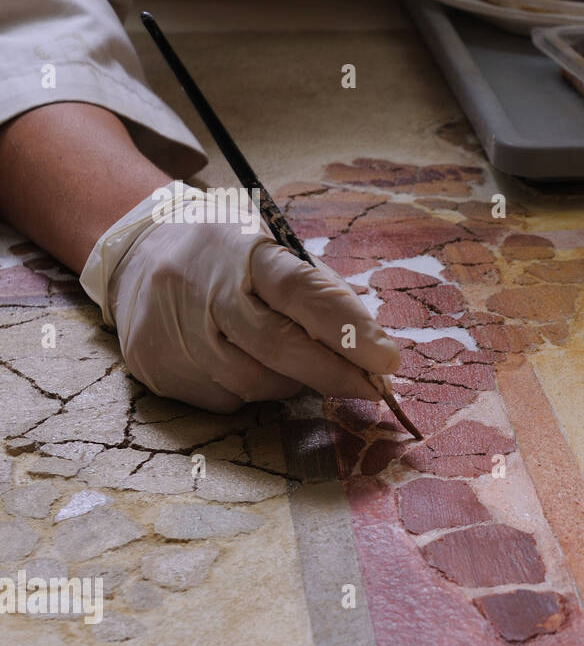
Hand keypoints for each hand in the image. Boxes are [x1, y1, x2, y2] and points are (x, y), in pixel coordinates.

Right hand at [83, 186, 399, 412]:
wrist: (133, 256)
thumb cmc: (226, 254)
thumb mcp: (271, 248)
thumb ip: (319, 290)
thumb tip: (370, 347)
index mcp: (240, 251)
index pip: (300, 291)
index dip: (347, 329)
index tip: (388, 357)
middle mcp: (201, 292)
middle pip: (278, 347)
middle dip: (335, 373)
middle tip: (373, 387)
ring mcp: (175, 335)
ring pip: (255, 382)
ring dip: (294, 381)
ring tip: (298, 361)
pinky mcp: (158, 371)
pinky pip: (227, 398)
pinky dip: (253, 389)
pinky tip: (247, 363)